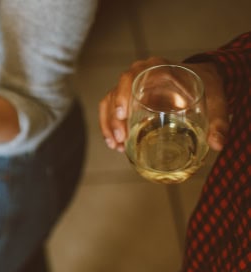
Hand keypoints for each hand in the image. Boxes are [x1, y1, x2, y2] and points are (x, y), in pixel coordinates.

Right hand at [99, 57, 228, 151]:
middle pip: (116, 92)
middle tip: (121, 138)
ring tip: (116, 145)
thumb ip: (219, 121)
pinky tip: (114, 144)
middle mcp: (140, 75)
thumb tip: (217, 144)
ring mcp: (131, 87)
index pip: (132, 76)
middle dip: (113, 117)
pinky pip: (110, 109)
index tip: (122, 114)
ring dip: (108, 124)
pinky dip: (109, 126)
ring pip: (109, 102)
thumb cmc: (207, 86)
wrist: (203, 81)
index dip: (122, 94)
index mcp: (158, 68)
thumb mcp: (216, 101)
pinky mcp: (128, 99)